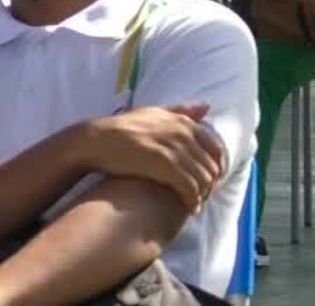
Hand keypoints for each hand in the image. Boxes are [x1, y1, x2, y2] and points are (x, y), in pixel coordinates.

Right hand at [79, 104, 225, 211]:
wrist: (96, 140)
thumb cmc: (123, 128)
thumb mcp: (155, 112)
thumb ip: (181, 111)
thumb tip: (207, 106)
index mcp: (184, 122)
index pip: (216, 148)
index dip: (218, 168)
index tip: (212, 182)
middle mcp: (183, 133)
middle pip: (211, 165)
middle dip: (212, 184)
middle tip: (205, 197)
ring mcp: (174, 147)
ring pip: (203, 177)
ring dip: (203, 194)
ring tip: (197, 204)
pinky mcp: (164, 164)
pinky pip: (190, 186)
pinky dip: (193, 199)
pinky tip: (190, 208)